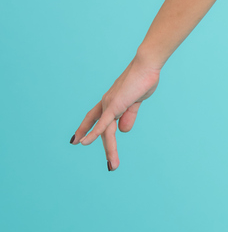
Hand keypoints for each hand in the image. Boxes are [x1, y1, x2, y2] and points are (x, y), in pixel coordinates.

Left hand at [70, 55, 160, 170]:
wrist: (147, 66)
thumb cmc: (143, 79)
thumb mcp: (136, 101)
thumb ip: (129, 115)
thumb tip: (123, 130)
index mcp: (111, 101)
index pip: (94, 118)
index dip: (85, 129)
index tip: (76, 140)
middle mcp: (106, 103)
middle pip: (100, 129)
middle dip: (105, 148)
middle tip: (108, 164)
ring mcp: (109, 104)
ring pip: (106, 132)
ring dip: (110, 150)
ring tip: (113, 165)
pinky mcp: (114, 105)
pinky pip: (103, 123)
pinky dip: (94, 134)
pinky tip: (84, 143)